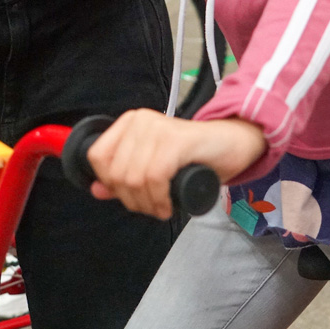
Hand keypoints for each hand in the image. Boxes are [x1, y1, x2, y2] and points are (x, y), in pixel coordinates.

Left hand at [85, 110, 265, 219]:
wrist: (233, 143)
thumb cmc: (193, 156)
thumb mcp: (153, 166)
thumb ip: (124, 176)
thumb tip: (96, 190)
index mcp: (130, 122)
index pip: (97, 157)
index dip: (109, 183)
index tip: (128, 196)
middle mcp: (140, 120)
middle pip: (116, 172)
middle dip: (131, 200)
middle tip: (150, 207)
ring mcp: (158, 128)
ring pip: (134, 178)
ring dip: (147, 204)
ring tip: (160, 208)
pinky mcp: (176, 140)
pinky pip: (155, 177)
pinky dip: (159, 199)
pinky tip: (167, 206)